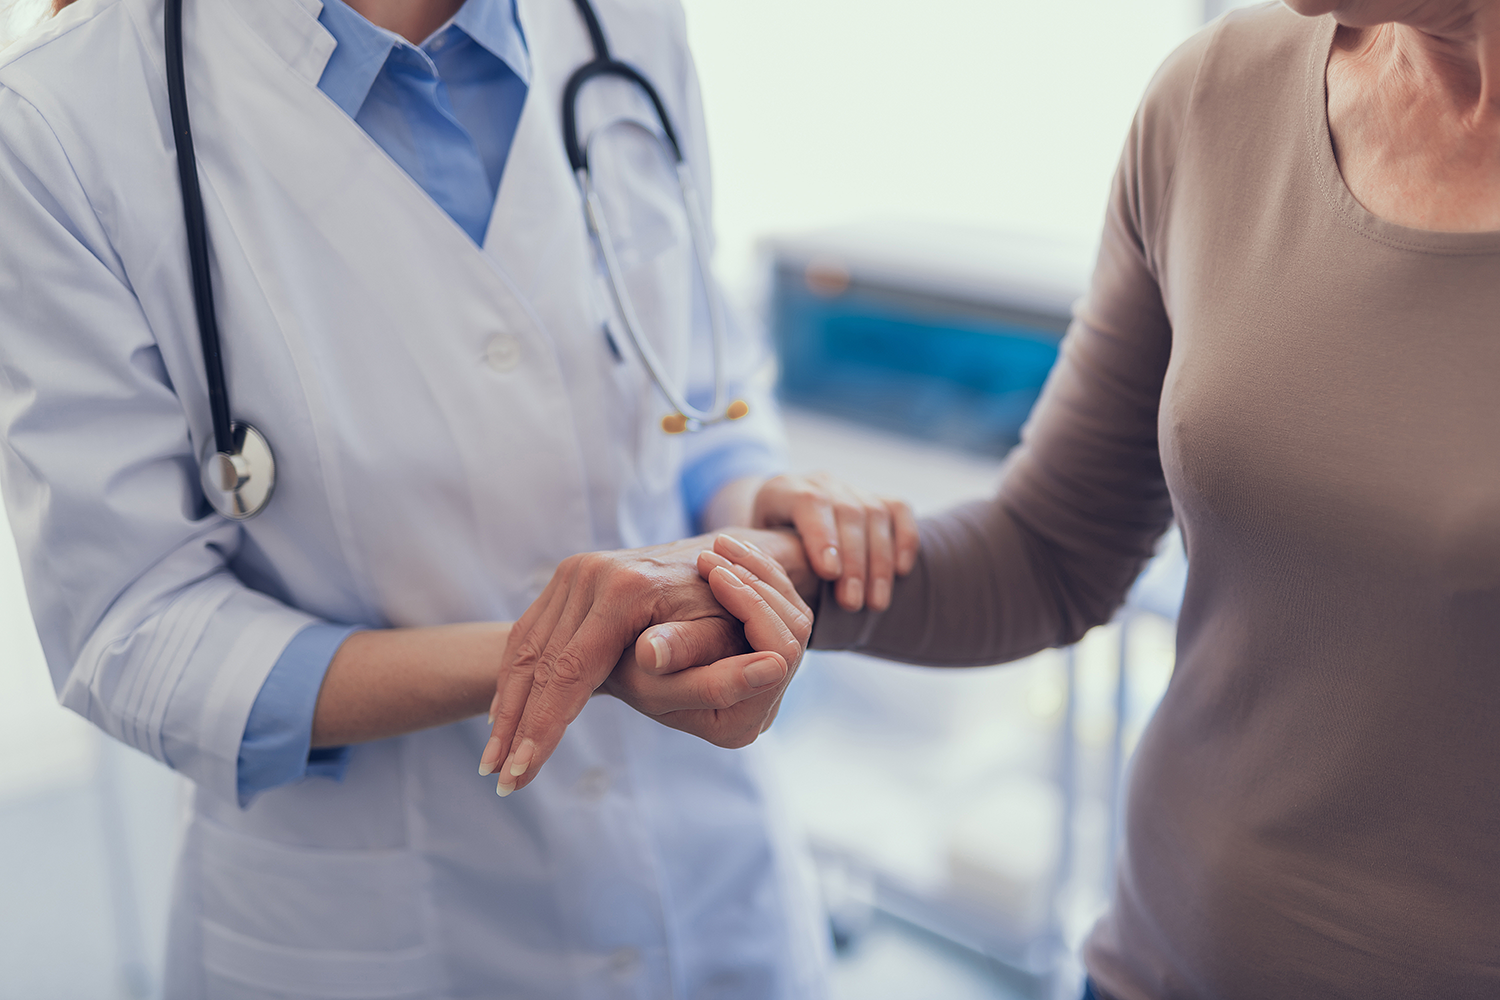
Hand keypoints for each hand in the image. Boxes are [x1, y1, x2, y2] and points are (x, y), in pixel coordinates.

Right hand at [478, 531, 812, 794]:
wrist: (721, 562)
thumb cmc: (726, 612)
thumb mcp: (720, 634)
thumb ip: (689, 650)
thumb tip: (650, 659)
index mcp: (626, 591)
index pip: (571, 670)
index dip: (545, 725)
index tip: (523, 772)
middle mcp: (590, 574)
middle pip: (538, 661)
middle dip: (516, 725)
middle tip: (500, 780)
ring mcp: (575, 572)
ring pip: (525, 646)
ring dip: (506, 705)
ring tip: (494, 760)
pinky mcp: (568, 577)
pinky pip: (530, 631)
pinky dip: (514, 675)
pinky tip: (504, 713)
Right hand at [601, 534, 811, 745]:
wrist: (620, 656)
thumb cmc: (625, 667)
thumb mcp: (643, 665)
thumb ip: (666, 655)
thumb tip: (655, 654)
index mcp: (735, 725)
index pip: (775, 655)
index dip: (751, 609)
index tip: (717, 573)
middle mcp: (761, 712)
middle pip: (791, 635)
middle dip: (756, 586)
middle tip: (717, 548)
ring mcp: (770, 685)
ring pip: (792, 615)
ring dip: (758, 572)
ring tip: (719, 544)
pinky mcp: (768, 656)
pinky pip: (782, 605)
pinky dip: (758, 572)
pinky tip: (728, 548)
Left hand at [751, 472, 918, 612]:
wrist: (781, 528)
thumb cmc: (765, 554)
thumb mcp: (752, 554)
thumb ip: (759, 564)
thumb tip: (766, 593)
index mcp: (782, 490)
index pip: (809, 502)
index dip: (822, 535)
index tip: (829, 573)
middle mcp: (820, 482)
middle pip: (847, 512)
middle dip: (854, 562)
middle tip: (851, 603)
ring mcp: (850, 488)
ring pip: (875, 514)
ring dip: (879, 562)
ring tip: (875, 603)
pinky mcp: (877, 497)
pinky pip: (899, 510)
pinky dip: (904, 539)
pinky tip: (901, 571)